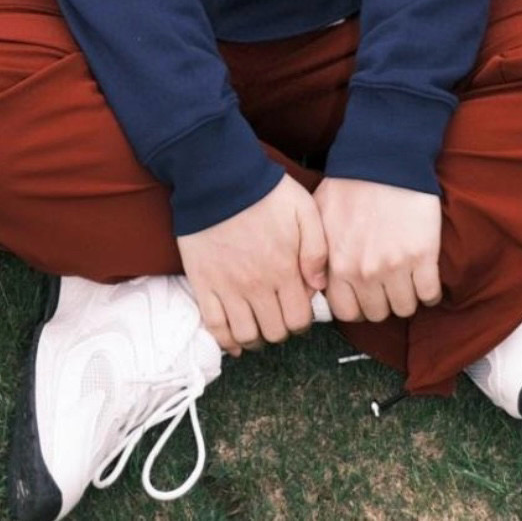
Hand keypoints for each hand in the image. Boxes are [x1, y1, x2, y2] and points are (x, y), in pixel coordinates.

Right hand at [177, 173, 327, 355]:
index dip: (302, 321)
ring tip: (258, 330)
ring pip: (246, 335)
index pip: (299, 318)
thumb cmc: (264, 191)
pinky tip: (233, 342)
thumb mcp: (304, 210)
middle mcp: (257, 285)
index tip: (297, 311)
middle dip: (280, 330)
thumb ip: (317, 249)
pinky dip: (225, 341)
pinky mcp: (204, 283)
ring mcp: (228, 287)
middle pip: (274, 332)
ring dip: (255, 339)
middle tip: (277, 317)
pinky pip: (214, 326)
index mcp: (284, 269)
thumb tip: (318, 286)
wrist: (219, 178)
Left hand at [313, 177, 441, 323]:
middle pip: (376, 313)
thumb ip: (315, 252)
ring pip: (403, 308)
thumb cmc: (350, 183)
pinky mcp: (423, 257)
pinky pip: (429, 295)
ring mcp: (394, 267)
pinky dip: (429, 292)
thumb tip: (315, 280)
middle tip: (386, 284)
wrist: (385, 158)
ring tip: (406, 279)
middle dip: (382, 301)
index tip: (364, 294)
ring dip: (406, 297)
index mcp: (337, 263)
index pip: (345, 312)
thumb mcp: (318, 216)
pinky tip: (425, 277)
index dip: (357, 304)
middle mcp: (364, 272)